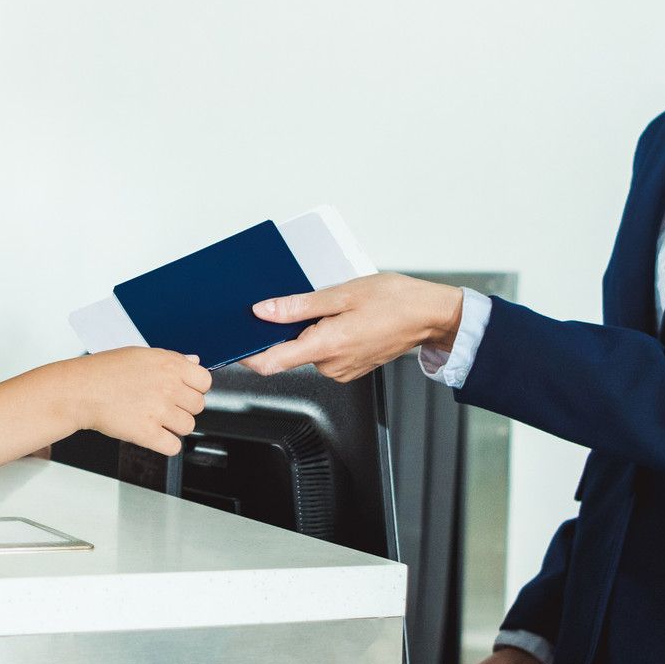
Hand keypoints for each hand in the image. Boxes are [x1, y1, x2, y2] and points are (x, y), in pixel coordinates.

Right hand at [62, 348, 212, 453]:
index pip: (205, 381)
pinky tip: (153, 434)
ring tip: (154, 419)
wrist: (79, 390)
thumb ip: (172, 359)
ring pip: (188, 427)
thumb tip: (194, 363)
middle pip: (198, 406)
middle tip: (164, 405)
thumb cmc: (103, 371)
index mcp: (169, 365)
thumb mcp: (140, 355)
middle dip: (183, 407)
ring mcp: (159, 411)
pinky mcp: (148, 433)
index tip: (184, 391)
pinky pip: (173, 446)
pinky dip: (165, 444)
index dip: (195, 388)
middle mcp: (168, 387)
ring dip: (174, 426)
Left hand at [240, 273, 465, 382]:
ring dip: (305, 332)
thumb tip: (264, 311)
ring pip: (306, 352)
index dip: (247, 355)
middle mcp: (331, 365)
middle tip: (291, 304)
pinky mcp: (349, 368)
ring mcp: (341, 370)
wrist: (430, 316)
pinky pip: (323, 354)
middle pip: (288, 353)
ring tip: (327, 308)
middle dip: (282, 331)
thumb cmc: (395, 301)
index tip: (233, 343)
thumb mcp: (342, 293)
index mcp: (327, 346)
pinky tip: (337, 318)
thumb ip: (299, 305)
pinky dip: (321, 337)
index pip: (271, 362)